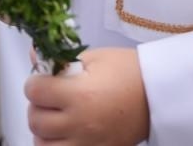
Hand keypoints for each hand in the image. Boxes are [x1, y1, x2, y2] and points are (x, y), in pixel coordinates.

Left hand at [26, 47, 149, 145]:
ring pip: (42, 144)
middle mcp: (79, 123)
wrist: (158, 96)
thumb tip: (34, 55)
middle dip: (37, 105)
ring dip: (44, 130)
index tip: (43, 79)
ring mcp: (86, 144)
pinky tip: (65, 133)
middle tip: (49, 97)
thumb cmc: (130, 73)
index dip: (35, 82)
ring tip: (56, 117)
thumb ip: (62, 60)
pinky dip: (56, 145)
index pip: (35, 91)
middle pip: (35, 120)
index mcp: (79, 95)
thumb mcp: (96, 58)